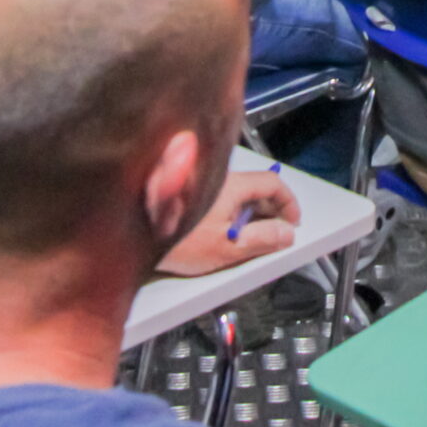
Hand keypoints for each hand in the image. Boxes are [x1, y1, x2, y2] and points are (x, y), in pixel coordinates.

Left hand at [158, 169, 299, 275]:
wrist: (134, 240)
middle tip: (275, 234)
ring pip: (237, 194)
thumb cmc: (177, 242)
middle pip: (256, 187)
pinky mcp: (188, 196)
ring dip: (250, 213)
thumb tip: (286, 233)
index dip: (288, 202)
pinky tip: (222, 234)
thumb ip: (262, 240)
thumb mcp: (228, 248)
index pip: (272, 182)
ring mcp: (202, 185)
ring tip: (248, 239)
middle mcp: (218, 178)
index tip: (292, 222)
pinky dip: (230, 213)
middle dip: (271, 210)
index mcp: (232, 184)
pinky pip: (220, 199)